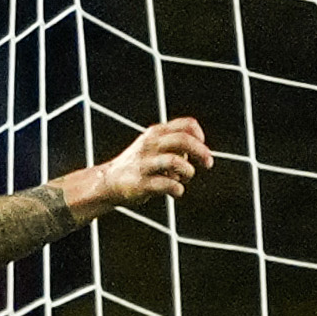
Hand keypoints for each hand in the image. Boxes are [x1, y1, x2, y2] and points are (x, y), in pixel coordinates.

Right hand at [68, 117, 211, 213]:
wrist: (108, 182)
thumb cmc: (138, 164)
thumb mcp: (154, 146)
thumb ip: (175, 144)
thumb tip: (200, 151)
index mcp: (156, 133)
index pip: (186, 125)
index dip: (200, 135)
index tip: (202, 147)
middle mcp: (150, 145)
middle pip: (183, 140)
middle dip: (201, 152)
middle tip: (208, 163)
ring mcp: (145, 164)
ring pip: (175, 161)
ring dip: (188, 171)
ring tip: (185, 178)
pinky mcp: (141, 183)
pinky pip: (168, 185)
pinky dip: (178, 189)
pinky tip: (175, 190)